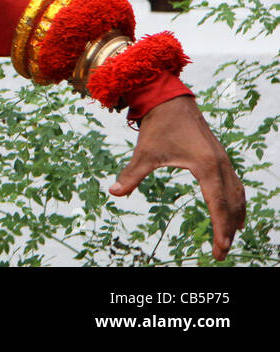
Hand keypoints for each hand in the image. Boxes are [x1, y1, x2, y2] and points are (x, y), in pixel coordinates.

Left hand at [109, 95, 245, 260]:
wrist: (169, 99)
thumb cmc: (158, 125)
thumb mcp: (144, 153)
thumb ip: (131, 175)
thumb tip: (114, 192)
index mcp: (206, 166)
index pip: (218, 205)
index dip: (219, 229)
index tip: (220, 249)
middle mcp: (220, 164)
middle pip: (232, 204)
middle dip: (228, 229)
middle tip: (222, 253)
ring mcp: (223, 159)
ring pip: (237, 194)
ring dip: (236, 216)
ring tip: (231, 236)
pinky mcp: (220, 156)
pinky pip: (234, 183)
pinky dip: (236, 200)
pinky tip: (233, 211)